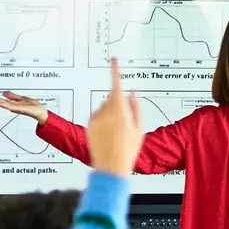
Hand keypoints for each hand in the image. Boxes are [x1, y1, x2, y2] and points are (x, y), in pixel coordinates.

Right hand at [0, 90, 50, 122]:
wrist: (41, 112)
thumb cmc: (33, 106)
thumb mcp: (21, 98)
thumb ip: (13, 96)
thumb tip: (4, 92)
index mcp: (12, 103)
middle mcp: (12, 106)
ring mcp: (15, 108)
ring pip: (2, 104)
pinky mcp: (19, 109)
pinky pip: (10, 106)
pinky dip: (4, 104)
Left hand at [87, 60, 143, 177]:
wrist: (111, 168)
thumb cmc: (127, 151)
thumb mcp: (139, 129)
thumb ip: (136, 108)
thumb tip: (132, 94)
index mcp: (119, 111)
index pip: (117, 85)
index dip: (115, 71)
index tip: (114, 61)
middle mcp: (105, 113)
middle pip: (112, 98)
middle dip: (119, 104)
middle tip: (126, 123)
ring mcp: (95, 119)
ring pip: (104, 108)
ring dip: (111, 114)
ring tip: (117, 133)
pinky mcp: (89, 125)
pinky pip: (97, 116)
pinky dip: (103, 121)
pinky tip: (108, 135)